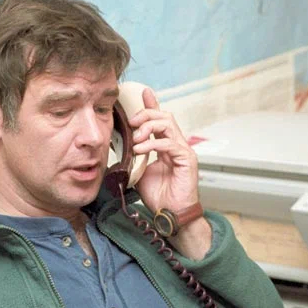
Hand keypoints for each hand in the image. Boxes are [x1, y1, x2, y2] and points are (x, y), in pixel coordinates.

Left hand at [128, 88, 198, 213]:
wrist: (171, 215)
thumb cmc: (158, 196)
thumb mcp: (140, 171)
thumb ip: (134, 156)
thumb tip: (120, 146)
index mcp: (166, 145)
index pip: (160, 119)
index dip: (152, 105)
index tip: (143, 93)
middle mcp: (177, 144)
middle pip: (164, 115)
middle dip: (146, 114)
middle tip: (132, 122)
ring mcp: (183, 150)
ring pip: (168, 123)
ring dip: (148, 126)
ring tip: (135, 139)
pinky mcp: (187, 159)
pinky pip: (169, 142)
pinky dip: (152, 143)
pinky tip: (140, 149)